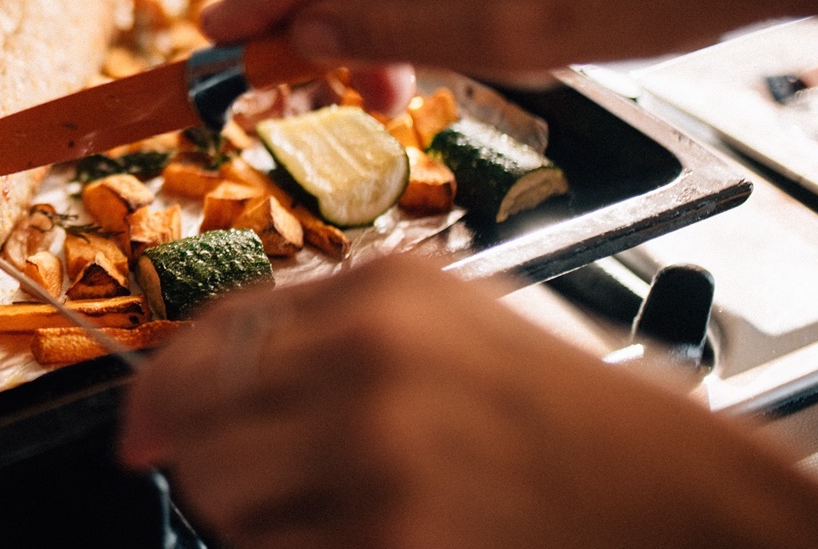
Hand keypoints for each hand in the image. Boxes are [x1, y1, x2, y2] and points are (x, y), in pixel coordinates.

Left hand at [119, 255, 817, 548]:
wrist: (678, 495)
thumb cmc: (562, 408)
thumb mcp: (446, 316)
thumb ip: (317, 327)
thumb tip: (187, 377)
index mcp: (379, 293)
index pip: (211, 337)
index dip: (157, 390)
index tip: (140, 426)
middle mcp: (369, 364)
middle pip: (200, 430)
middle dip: (210, 465)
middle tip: (255, 480)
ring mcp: (382, 458)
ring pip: (227, 505)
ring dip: (255, 520)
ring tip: (332, 510)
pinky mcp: (398, 543)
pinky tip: (365, 536)